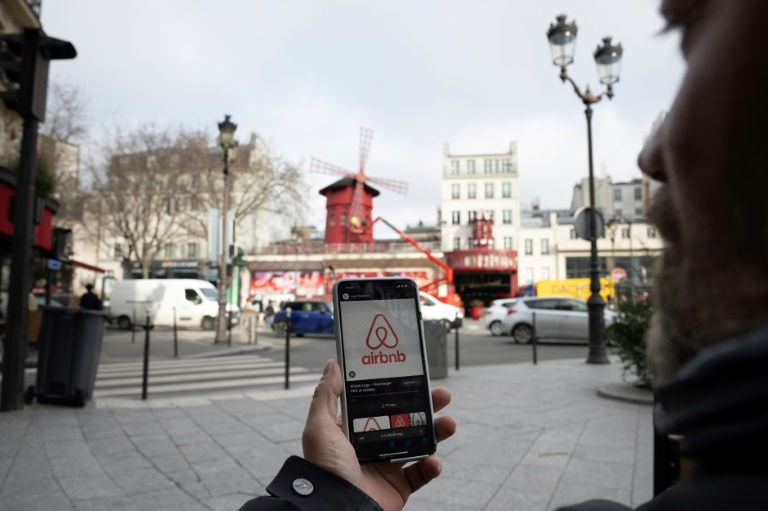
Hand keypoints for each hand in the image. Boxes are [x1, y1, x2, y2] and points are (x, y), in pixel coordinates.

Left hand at [302, 359, 456, 510]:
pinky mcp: (398, 486)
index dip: (398, 389)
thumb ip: (326, 395)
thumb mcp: (319, 428)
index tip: (414, 375)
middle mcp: (372, 445)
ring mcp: (387, 466)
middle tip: (442, 395)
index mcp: (354, 429)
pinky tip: (432, 461)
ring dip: (437, 432)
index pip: (380, 403)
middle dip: (426, 406)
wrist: (337, 509)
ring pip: (419, 443)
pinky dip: (432, 467)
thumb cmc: (325, 469)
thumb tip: (333, 364)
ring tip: (448, 424)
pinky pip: (421, 474)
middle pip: (405, 420)